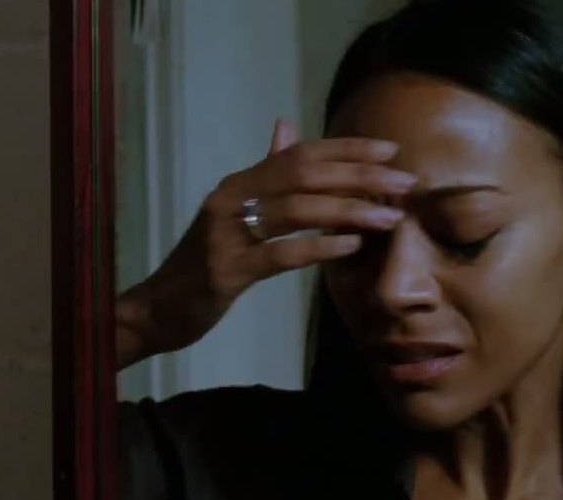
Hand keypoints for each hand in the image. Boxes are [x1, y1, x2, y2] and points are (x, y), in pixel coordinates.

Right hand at [116, 120, 413, 367]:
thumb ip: (262, 173)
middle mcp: (229, 200)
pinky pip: (281, 254)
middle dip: (359, 176)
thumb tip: (286, 127)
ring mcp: (226, 235)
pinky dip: (319, 247)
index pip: (298, 154)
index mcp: (236, 184)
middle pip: (303, 176)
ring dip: (349, 211)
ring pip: (297, 211)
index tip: (389, 151)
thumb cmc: (202, 263)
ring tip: (389, 217)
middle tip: (404, 183)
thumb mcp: (231, 213)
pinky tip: (350, 246)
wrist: (159, 309)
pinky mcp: (227, 271)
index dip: (346, 149)